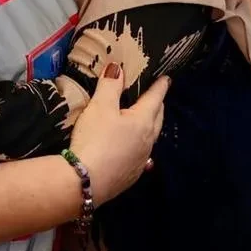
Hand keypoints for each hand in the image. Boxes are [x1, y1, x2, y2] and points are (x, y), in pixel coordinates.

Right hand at [69, 63, 168, 205]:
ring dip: (151, 127)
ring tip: (147, 120)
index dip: (160, 87)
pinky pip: (142, 156)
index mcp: (142, 121)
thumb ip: (110, 85)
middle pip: (157, 118)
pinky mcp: (130, 175)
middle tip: (156, 97)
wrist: (85, 182)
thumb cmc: (95, 139)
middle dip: (158, 105)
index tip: (166, 79)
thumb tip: (118, 68)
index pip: (155, 98)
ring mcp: (140, 160)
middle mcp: (147, 141)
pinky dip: (141, 147)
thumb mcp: (99, 107)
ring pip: (151, 138)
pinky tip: (138, 151)